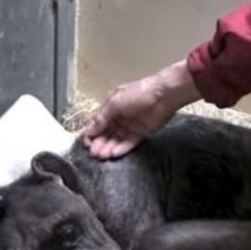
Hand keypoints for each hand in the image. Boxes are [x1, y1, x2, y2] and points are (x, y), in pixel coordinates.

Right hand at [82, 60, 200, 158]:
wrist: (164, 95)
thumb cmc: (138, 93)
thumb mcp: (115, 103)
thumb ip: (102, 118)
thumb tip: (89, 131)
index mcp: (110, 106)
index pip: (96, 122)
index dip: (90, 133)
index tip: (86, 143)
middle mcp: (118, 117)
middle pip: (105, 133)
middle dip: (99, 143)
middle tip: (94, 153)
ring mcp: (129, 126)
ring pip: (116, 140)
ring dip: (109, 148)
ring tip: (103, 155)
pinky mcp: (141, 133)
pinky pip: (129, 143)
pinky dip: (121, 148)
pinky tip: (114, 154)